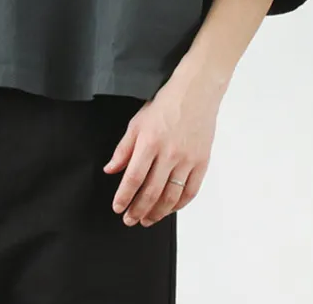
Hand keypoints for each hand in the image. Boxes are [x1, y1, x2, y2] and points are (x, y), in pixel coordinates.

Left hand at [102, 76, 221, 226]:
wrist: (195, 93)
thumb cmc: (165, 105)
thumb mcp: (137, 122)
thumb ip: (123, 148)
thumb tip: (111, 169)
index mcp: (149, 142)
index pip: (133, 177)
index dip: (124, 196)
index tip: (117, 208)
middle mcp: (169, 153)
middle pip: (151, 191)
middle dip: (138, 210)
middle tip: (129, 220)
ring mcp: (187, 160)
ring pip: (171, 196)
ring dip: (157, 212)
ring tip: (147, 220)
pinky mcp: (202, 162)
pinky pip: (191, 192)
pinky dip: (179, 205)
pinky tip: (169, 209)